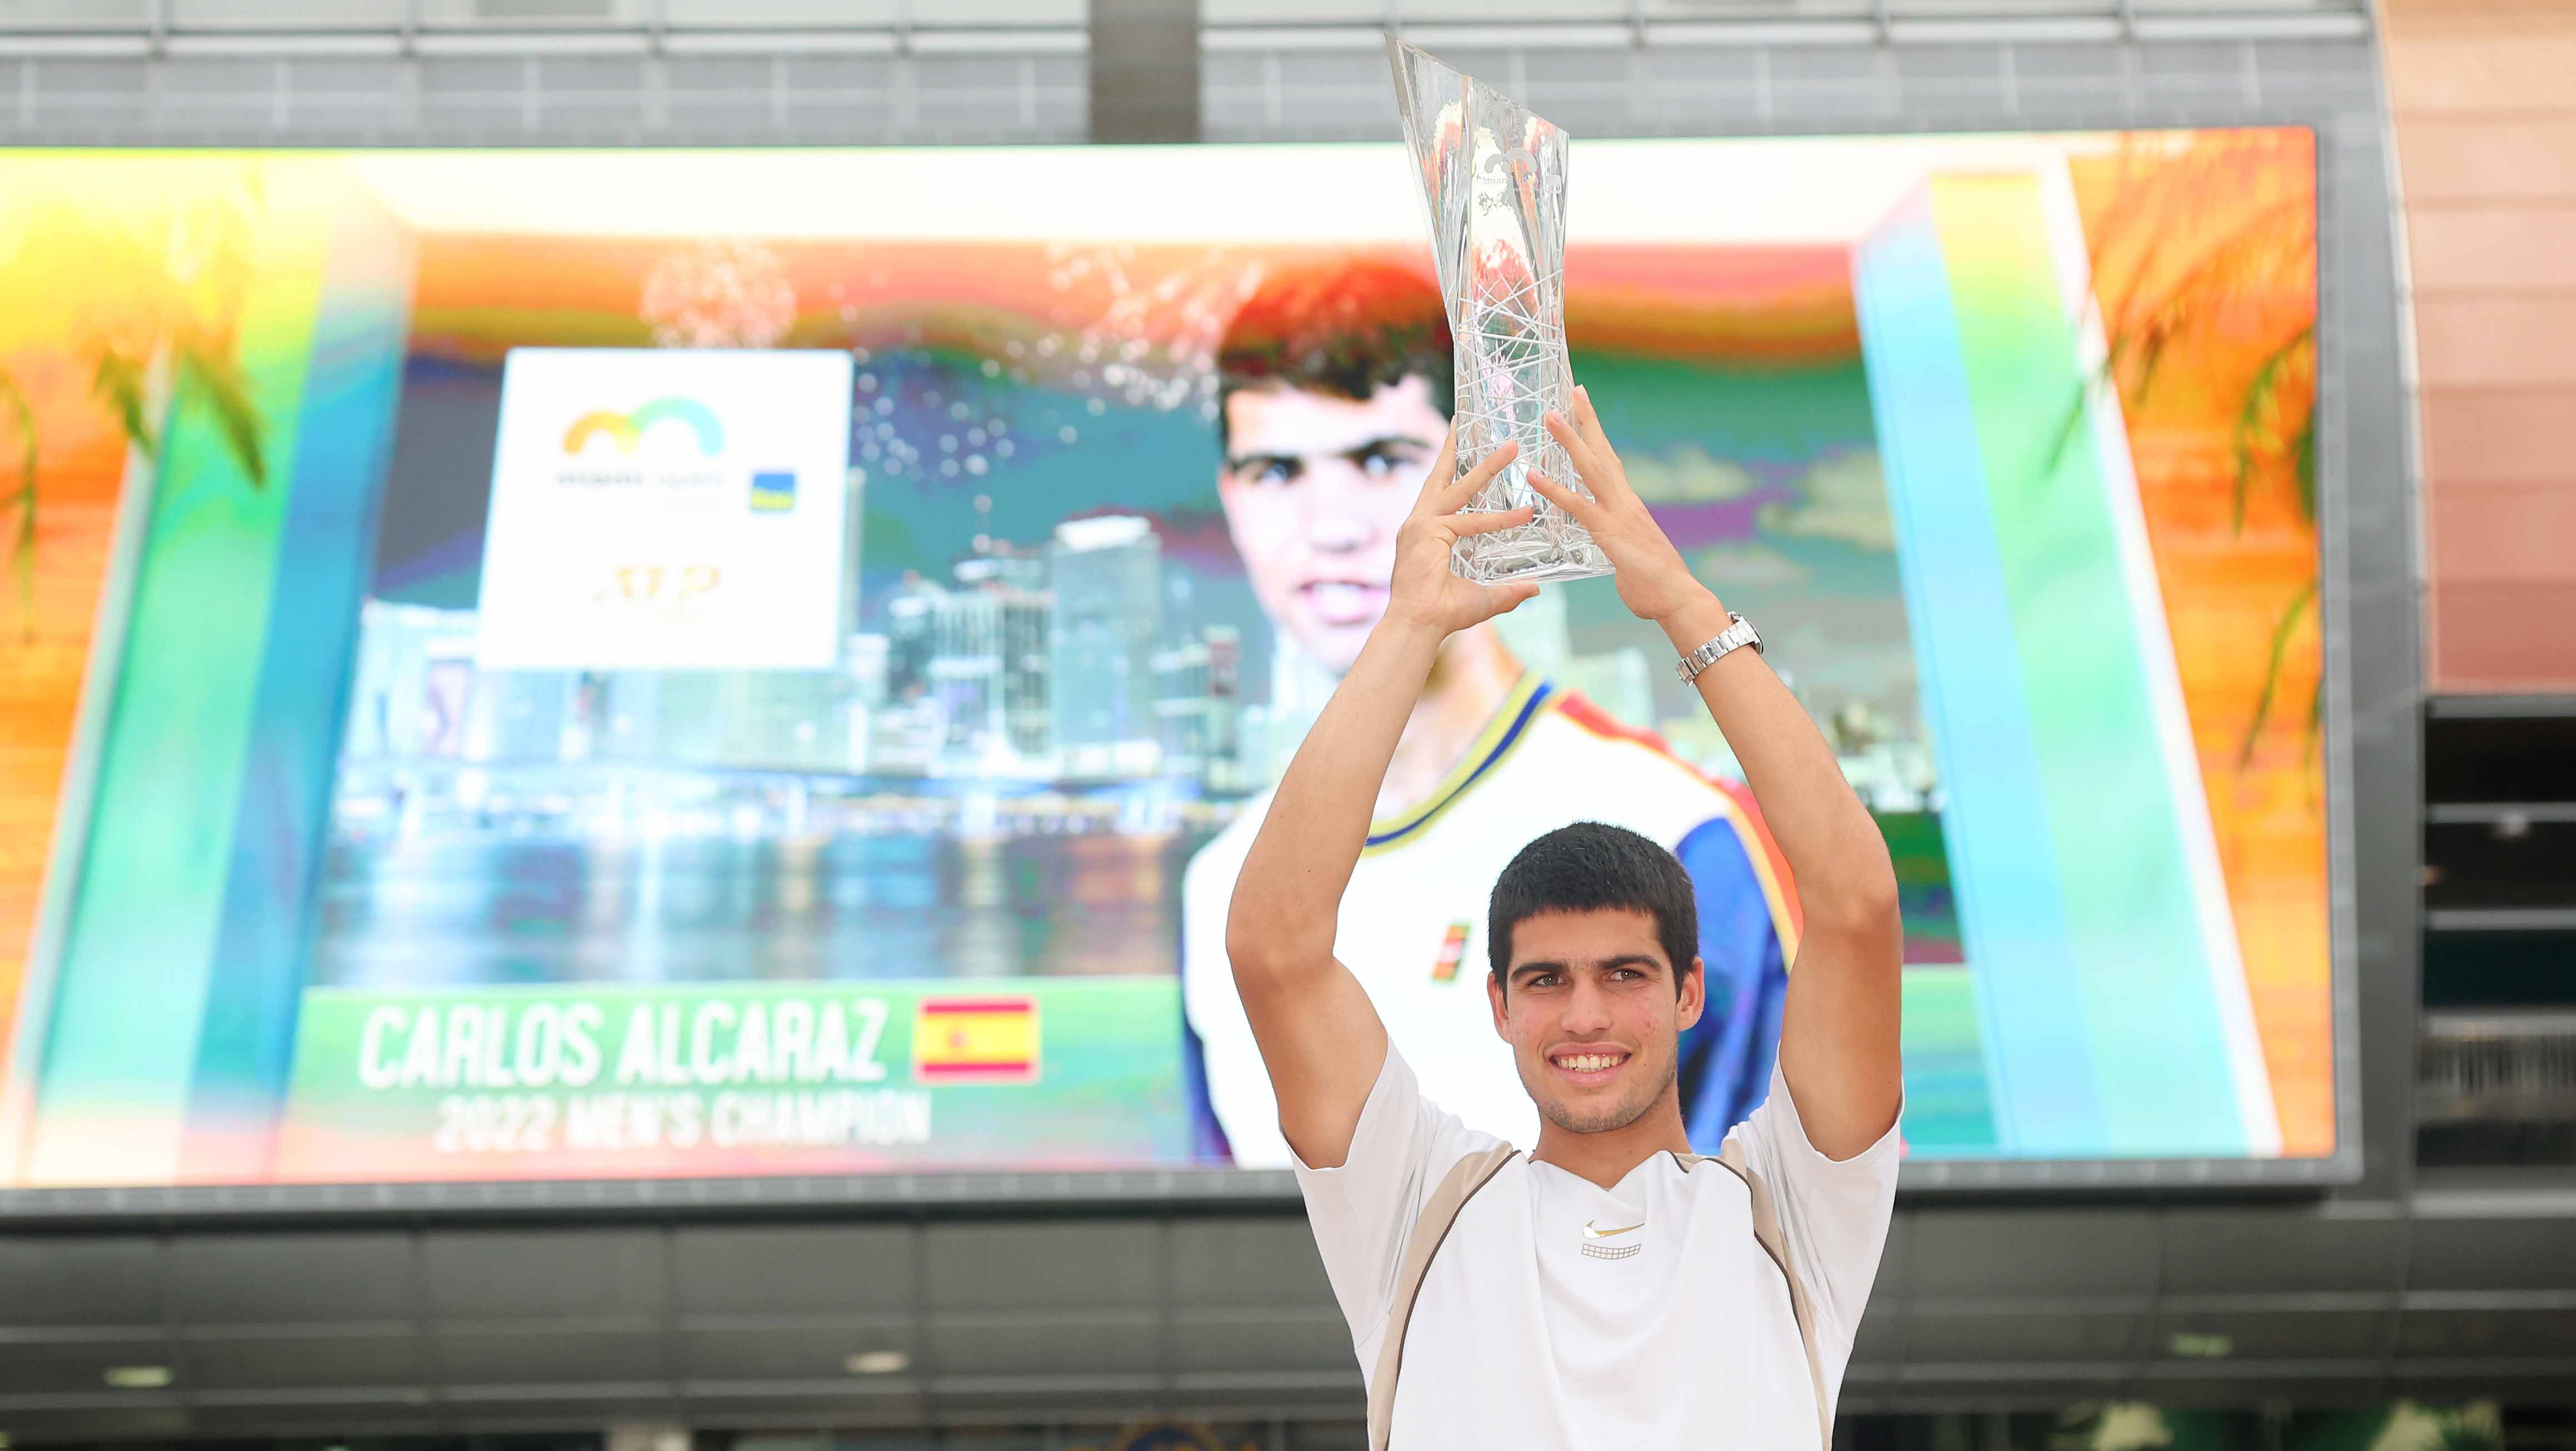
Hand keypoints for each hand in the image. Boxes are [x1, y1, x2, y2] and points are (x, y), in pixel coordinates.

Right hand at [1386, 426, 1542, 637]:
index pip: (1444, 491)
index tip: (1467, 446)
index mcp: (1427, 531)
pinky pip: (1469, 522)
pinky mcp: (1427, 532)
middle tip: (1471, 421)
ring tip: (1512, 447)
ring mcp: (1420, 525)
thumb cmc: (1442, 614)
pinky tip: (1524, 514)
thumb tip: (1536, 587)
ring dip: (1487, 467)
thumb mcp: (1484, 597)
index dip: (1457, 469)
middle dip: (1460, 447)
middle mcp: (1420, 522)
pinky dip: (1498, 519)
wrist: (1417, 628)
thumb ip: (1509, 589)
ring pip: (1461, 490)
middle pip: (1444, 476)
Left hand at [1529, 385, 1717, 627]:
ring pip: (1591, 469)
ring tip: (1549, 416)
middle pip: (1603, 453)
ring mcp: (1619, 514)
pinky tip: (1534, 476)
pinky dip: (1554, 489)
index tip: (1586, 410)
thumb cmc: (1657, 587)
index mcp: (1628, 506)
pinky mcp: (1610, 532)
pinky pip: (1578, 506)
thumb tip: (1619, 557)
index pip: (1610, 463)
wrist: (1679, 600)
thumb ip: (1620, 550)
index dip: (1597, 437)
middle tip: (1574, 391)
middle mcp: (1625, 502)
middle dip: (1587, 421)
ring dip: (1569, 441)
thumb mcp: (1631, 560)